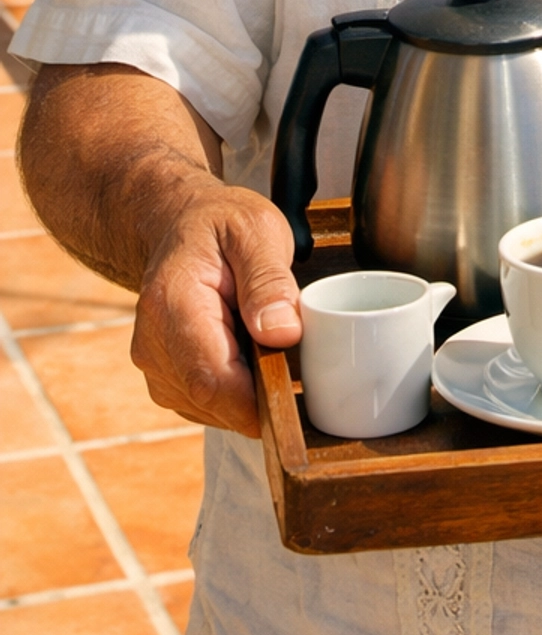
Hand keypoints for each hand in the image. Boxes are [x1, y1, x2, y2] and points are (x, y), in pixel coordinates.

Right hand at [131, 184, 301, 436]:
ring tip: (262, 343)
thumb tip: (282, 333)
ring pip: (212, 409)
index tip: (295, 399)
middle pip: (212, 400)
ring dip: (248, 391)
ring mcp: (155, 366)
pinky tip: (248, 355)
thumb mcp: (257, 231)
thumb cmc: (221, 226)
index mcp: (171, 303)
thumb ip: (269, 281)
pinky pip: (208, 404)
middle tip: (291, 360)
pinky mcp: (167, 380)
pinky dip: (236, 390)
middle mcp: (153, 344)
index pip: (211, 379)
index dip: (256, 401)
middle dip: (259, 394)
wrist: (181, 227)